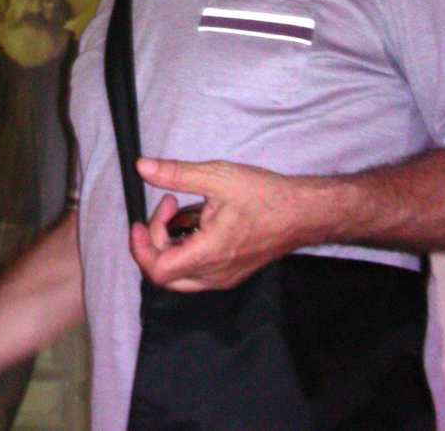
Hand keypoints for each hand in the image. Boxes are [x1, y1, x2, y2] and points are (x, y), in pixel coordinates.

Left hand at [130, 157, 319, 291]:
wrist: (303, 213)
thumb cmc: (266, 196)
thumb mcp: (218, 177)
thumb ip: (177, 174)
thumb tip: (143, 167)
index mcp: (209, 254)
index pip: (157, 270)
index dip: (141, 246)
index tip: (141, 220)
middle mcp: (215, 274)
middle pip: (164, 276)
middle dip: (153, 242)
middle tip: (164, 211)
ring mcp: (224, 277)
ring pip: (179, 276)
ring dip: (169, 245)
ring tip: (179, 211)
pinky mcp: (231, 273)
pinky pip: (196, 272)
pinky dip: (185, 249)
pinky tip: (196, 220)